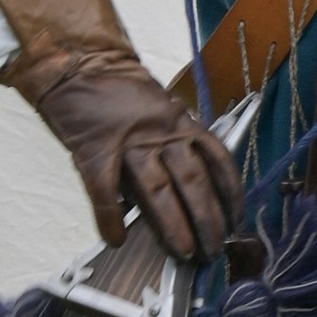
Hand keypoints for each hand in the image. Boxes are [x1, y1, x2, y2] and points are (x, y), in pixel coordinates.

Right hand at [12, 47, 243, 259]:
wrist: (80, 64)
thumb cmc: (121, 92)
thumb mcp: (161, 112)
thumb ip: (175, 145)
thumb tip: (188, 194)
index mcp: (182, 123)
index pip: (219, 162)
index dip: (231, 196)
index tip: (235, 221)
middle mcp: (161, 133)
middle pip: (193, 182)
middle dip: (207, 221)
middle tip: (212, 249)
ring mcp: (128, 143)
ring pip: (158, 191)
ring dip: (173, 227)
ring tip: (182, 252)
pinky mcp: (94, 151)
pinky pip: (104, 192)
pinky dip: (110, 219)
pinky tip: (116, 240)